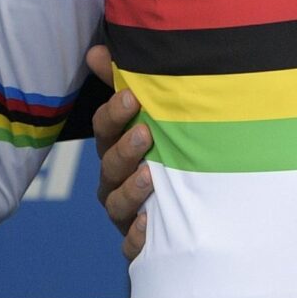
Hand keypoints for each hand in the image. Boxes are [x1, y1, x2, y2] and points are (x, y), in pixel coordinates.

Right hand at [88, 44, 149, 261]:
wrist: (199, 213)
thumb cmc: (169, 154)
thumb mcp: (151, 118)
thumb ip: (124, 85)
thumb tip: (96, 50)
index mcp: (116, 149)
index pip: (104, 130)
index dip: (114, 114)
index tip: (133, 96)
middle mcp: (116, 182)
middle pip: (109, 167)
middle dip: (124, 149)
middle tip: (146, 133)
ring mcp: (127, 215)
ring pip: (116, 205)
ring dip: (130, 190)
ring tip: (151, 176)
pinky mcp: (141, 245)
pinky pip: (132, 247)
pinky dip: (138, 238)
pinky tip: (150, 224)